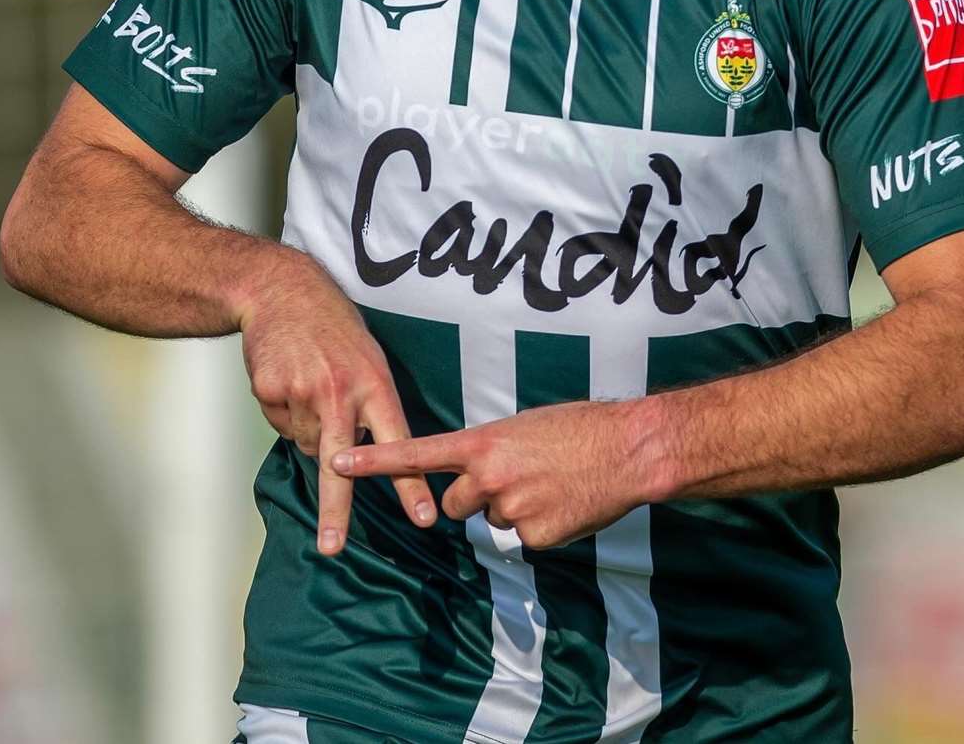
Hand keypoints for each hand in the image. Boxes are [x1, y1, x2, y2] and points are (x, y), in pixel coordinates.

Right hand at [238, 253, 435, 555]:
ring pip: (307, 443)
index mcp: (374, 383)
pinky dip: (284, 412)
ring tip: (310, 385)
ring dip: (309, 428)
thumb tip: (356, 456)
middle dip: (338, 508)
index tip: (424, 518)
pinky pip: (280, 425)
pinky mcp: (271, 391)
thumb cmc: (332, 327)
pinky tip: (288, 381)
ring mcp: (304, 392)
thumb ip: (369, 405)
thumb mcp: (368, 357)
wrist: (283, 291)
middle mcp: (341, 391)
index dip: (410, 482)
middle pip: (341, 463)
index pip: (398, 442)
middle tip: (334, 547)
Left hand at [332, 398, 650, 548]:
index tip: (336, 462)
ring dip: (510, 508)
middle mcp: (488, 477)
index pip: (416, 453)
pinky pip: (523, 537)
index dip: (373, 461)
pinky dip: (540, 524)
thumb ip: (491, 450)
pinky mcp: (535, 537)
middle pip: (454, 502)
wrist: (627, 450)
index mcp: (483, 442)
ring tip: (549, 484)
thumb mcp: (523, 426)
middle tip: (515, 476)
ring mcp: (510, 510)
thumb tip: (477, 473)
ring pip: (492, 519)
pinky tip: (565, 503)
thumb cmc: (580, 427)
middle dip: (473, 496)